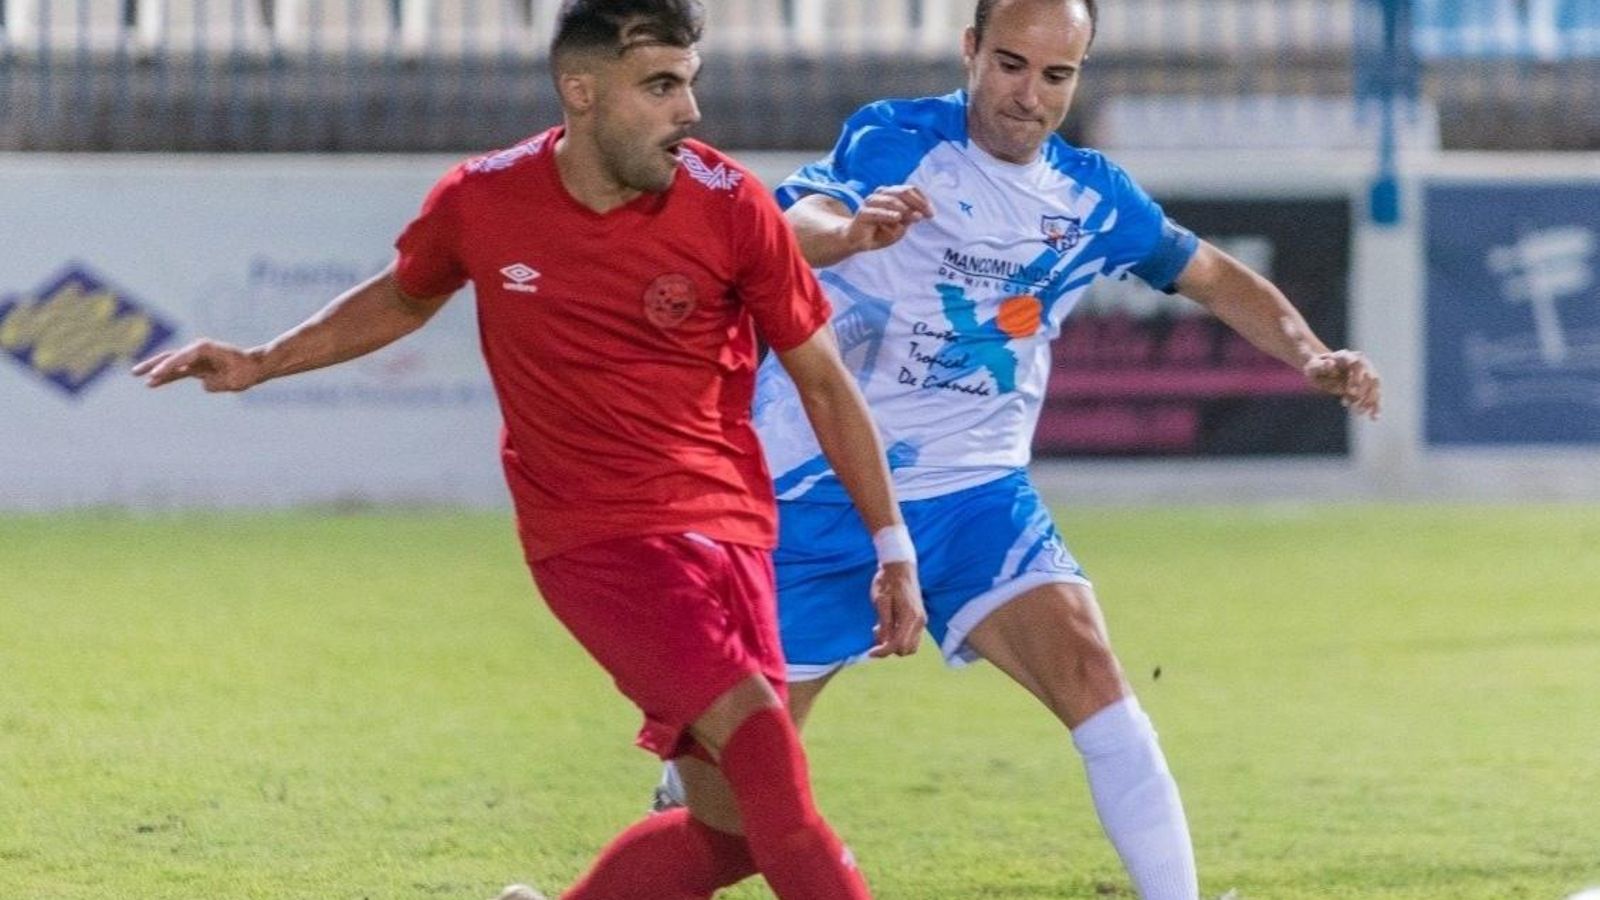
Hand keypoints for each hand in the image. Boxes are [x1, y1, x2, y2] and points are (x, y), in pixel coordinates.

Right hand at [132, 339, 264, 391]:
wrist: (254, 367)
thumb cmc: (246, 371)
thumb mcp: (233, 379)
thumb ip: (216, 382)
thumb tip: (203, 382)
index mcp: (205, 349)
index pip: (181, 358)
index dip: (168, 367)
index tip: (155, 376)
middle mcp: (197, 350)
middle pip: (171, 357)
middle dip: (153, 364)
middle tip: (135, 372)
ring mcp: (196, 358)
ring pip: (171, 364)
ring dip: (156, 371)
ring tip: (138, 376)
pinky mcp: (196, 367)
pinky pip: (177, 372)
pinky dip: (166, 377)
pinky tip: (152, 383)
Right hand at [843, 185, 932, 253]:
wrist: (858, 240)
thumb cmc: (880, 231)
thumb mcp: (900, 226)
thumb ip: (908, 218)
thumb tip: (920, 214)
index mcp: (891, 193)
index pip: (910, 189)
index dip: (923, 200)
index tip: (931, 213)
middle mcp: (881, 194)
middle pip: (903, 192)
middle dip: (917, 203)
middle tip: (927, 215)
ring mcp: (871, 202)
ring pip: (891, 200)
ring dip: (905, 209)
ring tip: (916, 218)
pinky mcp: (863, 213)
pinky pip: (877, 212)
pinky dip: (888, 214)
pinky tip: (897, 218)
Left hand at [867, 560, 925, 657]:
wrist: (900, 566)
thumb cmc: (888, 582)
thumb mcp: (881, 602)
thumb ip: (883, 624)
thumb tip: (882, 643)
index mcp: (910, 617)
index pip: (898, 645)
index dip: (883, 651)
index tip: (870, 652)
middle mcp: (920, 621)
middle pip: (906, 650)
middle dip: (890, 648)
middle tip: (875, 632)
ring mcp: (921, 620)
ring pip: (910, 645)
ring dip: (894, 643)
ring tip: (880, 627)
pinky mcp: (919, 618)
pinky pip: (911, 637)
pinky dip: (899, 637)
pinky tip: (888, 624)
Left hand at [1303, 349, 1380, 419]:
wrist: (1322, 370)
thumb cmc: (1315, 367)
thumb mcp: (1313, 367)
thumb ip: (1320, 366)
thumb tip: (1330, 363)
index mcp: (1345, 355)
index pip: (1356, 363)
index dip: (1356, 377)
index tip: (1350, 392)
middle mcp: (1360, 362)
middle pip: (1368, 376)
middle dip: (1361, 392)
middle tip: (1349, 403)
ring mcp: (1367, 372)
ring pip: (1375, 387)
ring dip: (1369, 401)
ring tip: (1359, 412)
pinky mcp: (1368, 384)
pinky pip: (1376, 395)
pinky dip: (1376, 407)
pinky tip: (1374, 418)